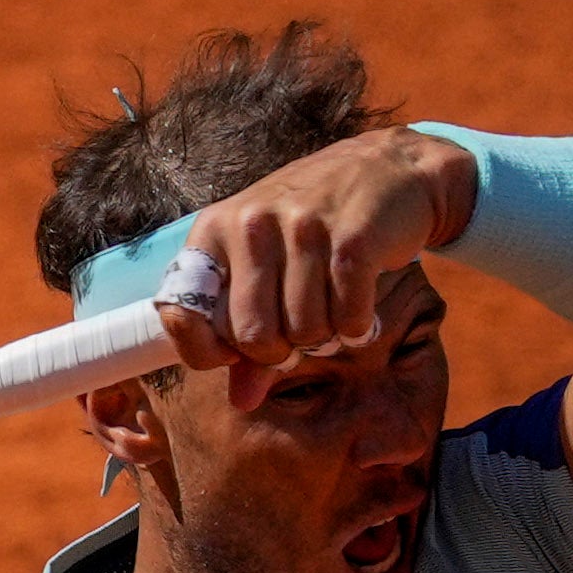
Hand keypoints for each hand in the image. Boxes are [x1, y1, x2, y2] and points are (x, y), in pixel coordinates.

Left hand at [178, 129, 478, 401]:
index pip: (183, 313)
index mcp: (215, 230)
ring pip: (305, 332)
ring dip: (327, 334)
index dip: (211, 350)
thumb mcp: (269, 268)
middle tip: (300, 327)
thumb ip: (248, 337)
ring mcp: (302, 228)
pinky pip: (348, 319)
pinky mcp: (352, 240)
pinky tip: (361, 306)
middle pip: (254, 338)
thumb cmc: (318, 227)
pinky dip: (359, 326)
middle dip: (282, 350)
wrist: (389, 171)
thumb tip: (242, 401)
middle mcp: (252, 224)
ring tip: (333, 305)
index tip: (240, 348)